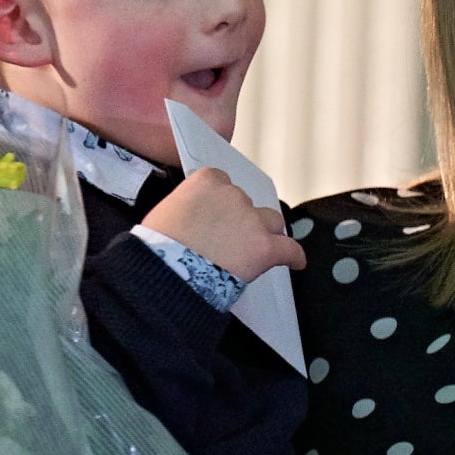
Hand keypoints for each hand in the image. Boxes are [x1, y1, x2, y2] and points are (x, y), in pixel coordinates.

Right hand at [139, 168, 304, 282]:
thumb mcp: (166, 212)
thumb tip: (196, 216)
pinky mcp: (265, 247)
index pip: (222, 182)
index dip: (220, 202)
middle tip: (227, 240)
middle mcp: (232, 196)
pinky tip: (295, 262)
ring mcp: (251, 221)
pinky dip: (293, 256)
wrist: (165, 272)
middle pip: (246, 203)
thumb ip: (188, 205)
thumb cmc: (159, 247)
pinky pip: (290, 249)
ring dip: (265, 233)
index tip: (217, 214)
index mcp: (206, 182)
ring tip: (253, 249)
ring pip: (271, 221)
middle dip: (239, 219)